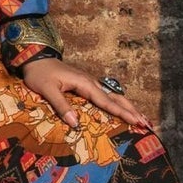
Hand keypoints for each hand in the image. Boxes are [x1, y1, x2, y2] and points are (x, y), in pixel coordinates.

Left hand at [20, 57, 150, 131]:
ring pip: (113, 96)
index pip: (106, 101)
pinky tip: (121, 111)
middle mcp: (91, 82)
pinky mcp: (86, 85)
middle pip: (116, 97)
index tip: (135, 121)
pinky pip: (105, 96)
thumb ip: (61, 106)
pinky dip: (117, 104)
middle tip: (146, 123)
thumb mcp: (47, 90)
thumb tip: (75, 124)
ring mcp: (90, 83)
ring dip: (128, 107)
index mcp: (84, 83)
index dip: (121, 112)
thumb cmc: (40, 74)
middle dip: (132, 110)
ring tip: (141, 119)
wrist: (35, 58)